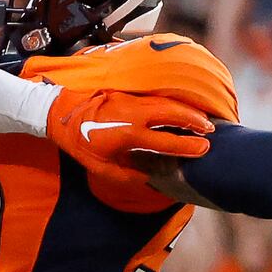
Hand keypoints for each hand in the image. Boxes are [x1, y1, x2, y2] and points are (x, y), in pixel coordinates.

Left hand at [45, 87, 216, 164]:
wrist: (59, 110)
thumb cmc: (79, 141)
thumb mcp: (100, 167)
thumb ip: (128, 174)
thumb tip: (152, 179)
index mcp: (125, 136)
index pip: (163, 141)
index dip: (185, 146)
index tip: (203, 150)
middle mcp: (132, 115)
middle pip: (171, 114)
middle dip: (194, 121)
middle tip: (212, 130)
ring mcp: (131, 100)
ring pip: (167, 102)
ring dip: (188, 110)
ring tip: (204, 119)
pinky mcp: (130, 92)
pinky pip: (158, 97)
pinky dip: (175, 102)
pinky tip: (184, 108)